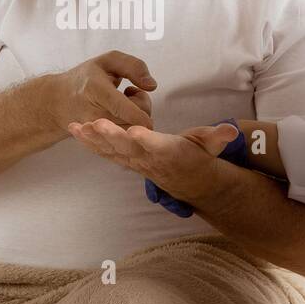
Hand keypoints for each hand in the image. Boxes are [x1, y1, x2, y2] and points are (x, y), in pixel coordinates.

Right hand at [44, 51, 156, 133]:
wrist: (59, 102)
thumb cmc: (87, 79)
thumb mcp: (108, 61)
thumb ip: (133, 66)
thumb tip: (152, 85)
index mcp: (97, 91)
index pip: (125, 109)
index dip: (142, 108)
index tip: (143, 98)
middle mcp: (96, 117)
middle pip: (136, 122)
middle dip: (142, 106)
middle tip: (131, 93)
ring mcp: (97, 135)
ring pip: (134, 133)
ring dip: (137, 118)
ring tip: (124, 105)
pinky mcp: (101, 145)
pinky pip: (127, 142)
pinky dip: (130, 129)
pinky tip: (121, 117)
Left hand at [66, 119, 237, 208]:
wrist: (186, 180)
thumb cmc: (197, 156)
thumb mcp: (210, 146)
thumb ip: (217, 138)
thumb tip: (231, 130)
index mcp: (168, 151)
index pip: (157, 145)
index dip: (147, 139)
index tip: (136, 130)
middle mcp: (146, 157)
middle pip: (126, 147)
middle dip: (111, 135)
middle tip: (96, 123)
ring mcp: (132, 159)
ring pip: (109, 149)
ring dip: (91, 139)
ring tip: (76, 126)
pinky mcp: (123, 158)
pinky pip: (102, 150)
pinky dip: (87, 141)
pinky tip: (73, 128)